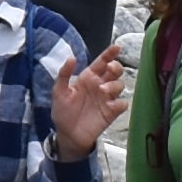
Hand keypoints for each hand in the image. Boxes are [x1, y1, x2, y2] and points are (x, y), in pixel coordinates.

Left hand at [47, 40, 130, 158]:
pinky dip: (120, 102)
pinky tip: (112, 104)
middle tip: (109, 70)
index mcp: (88, 78)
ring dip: (114, 85)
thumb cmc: (63, 112)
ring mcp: (107, 98)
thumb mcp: (59, 92)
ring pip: (120, 85)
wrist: (67, 134)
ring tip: (102, 90)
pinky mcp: (111, 112)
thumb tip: (72, 57)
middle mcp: (100, 85)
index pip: (101, 62)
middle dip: (116, 67)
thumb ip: (64, 74)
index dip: (110, 53)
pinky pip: (122, 103)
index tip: (116, 47)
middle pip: (115, 71)